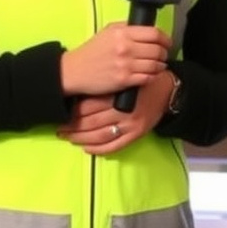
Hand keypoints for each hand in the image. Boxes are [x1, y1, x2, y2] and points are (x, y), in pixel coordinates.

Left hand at [57, 71, 175, 154]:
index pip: (88, 106)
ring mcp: (130, 125)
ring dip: (81, 139)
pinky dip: (98, 149)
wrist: (166, 90)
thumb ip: (105, 87)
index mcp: (117, 94)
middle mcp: (123, 111)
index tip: (61, 114)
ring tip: (69, 138)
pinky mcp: (136, 135)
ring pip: (99, 136)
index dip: (72, 112)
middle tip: (59, 129)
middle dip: (72, 128)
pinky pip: (114, 146)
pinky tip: (87, 148)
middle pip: (91, 122)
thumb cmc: (140, 82)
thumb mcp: (123, 78)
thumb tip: (77, 97)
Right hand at [60, 22, 170, 95]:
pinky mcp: (125, 80)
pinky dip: (152, 76)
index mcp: (122, 33)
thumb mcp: (107, 31)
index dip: (165, 38)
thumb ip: (127, 28)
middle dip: (164, 53)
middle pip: (158, 49)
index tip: (167, 42)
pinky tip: (150, 74)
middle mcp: (126, 48)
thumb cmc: (91, 51)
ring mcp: (126, 65)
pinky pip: (148, 78)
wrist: (75, 71)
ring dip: (160, 65)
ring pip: (155, 64)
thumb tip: (146, 28)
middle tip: (163, 55)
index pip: (154, 33)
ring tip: (158, 65)